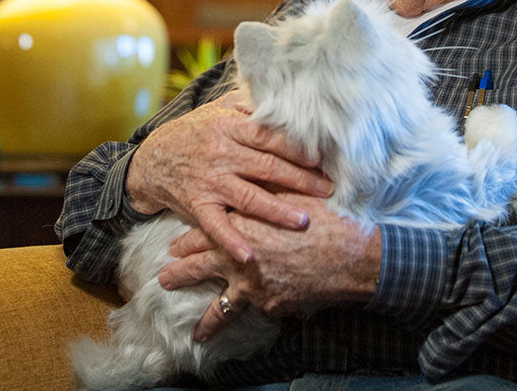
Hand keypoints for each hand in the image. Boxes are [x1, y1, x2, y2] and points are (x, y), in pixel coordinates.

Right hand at [126, 90, 332, 262]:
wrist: (153, 160)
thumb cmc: (195, 132)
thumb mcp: (218, 109)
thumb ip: (249, 104)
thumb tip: (285, 101)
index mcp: (230, 127)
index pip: (271, 137)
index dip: (298, 148)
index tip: (322, 159)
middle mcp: (222, 154)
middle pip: (268, 167)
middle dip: (301, 180)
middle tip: (328, 190)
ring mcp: (210, 182)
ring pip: (249, 197)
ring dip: (277, 211)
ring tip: (303, 220)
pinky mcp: (197, 206)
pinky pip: (216, 226)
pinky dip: (231, 241)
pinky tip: (249, 254)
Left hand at [158, 195, 381, 341]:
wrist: (351, 255)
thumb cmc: (325, 219)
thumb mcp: (292, 195)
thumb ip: (267, 192)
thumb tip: (255, 180)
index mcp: (243, 224)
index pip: (206, 230)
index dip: (190, 238)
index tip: (177, 243)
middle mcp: (241, 257)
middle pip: (199, 265)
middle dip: (179, 272)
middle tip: (165, 277)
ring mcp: (253, 285)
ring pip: (217, 303)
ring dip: (202, 315)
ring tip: (189, 322)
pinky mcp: (269, 305)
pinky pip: (243, 317)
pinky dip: (228, 327)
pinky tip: (218, 336)